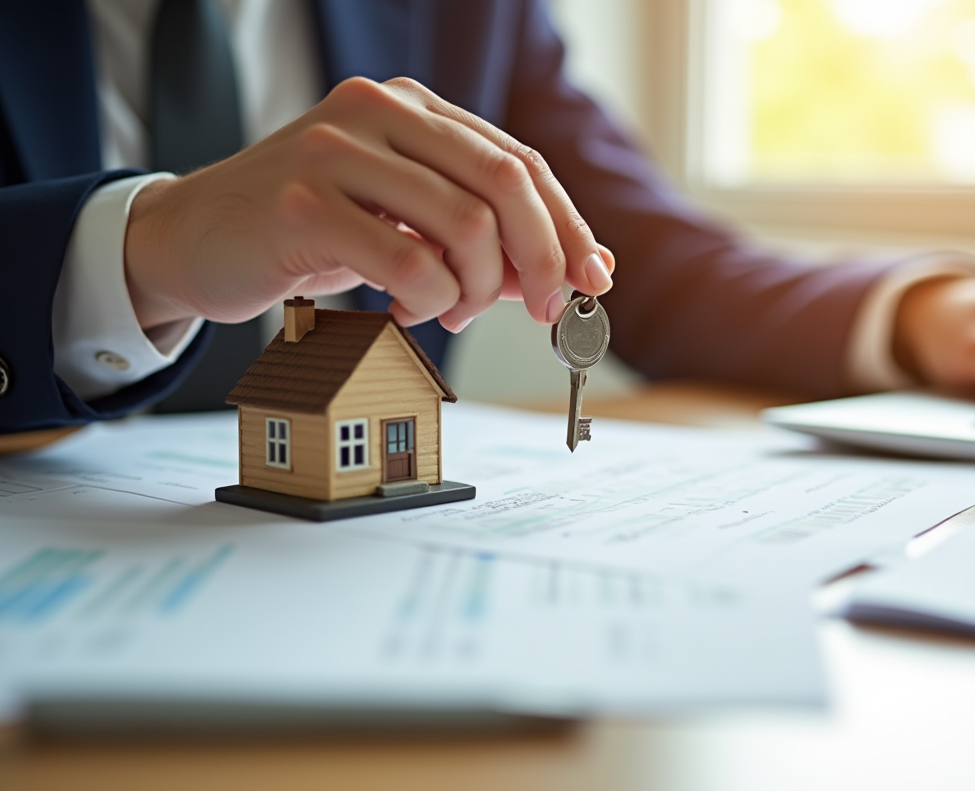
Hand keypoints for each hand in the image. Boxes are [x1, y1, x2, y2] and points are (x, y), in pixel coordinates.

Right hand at [124, 77, 614, 333]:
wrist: (193, 238)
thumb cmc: (307, 230)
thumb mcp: (401, 219)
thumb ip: (477, 231)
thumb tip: (571, 269)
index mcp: (411, 106)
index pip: (519, 161)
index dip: (565, 225)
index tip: (592, 278)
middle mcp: (377, 110)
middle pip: (505, 183)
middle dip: (542, 257)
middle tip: (544, 310)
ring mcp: (337, 151)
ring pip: (465, 226)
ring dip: (478, 290)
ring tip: (451, 309)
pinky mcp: (304, 202)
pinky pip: (410, 262)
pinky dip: (428, 301)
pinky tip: (408, 308)